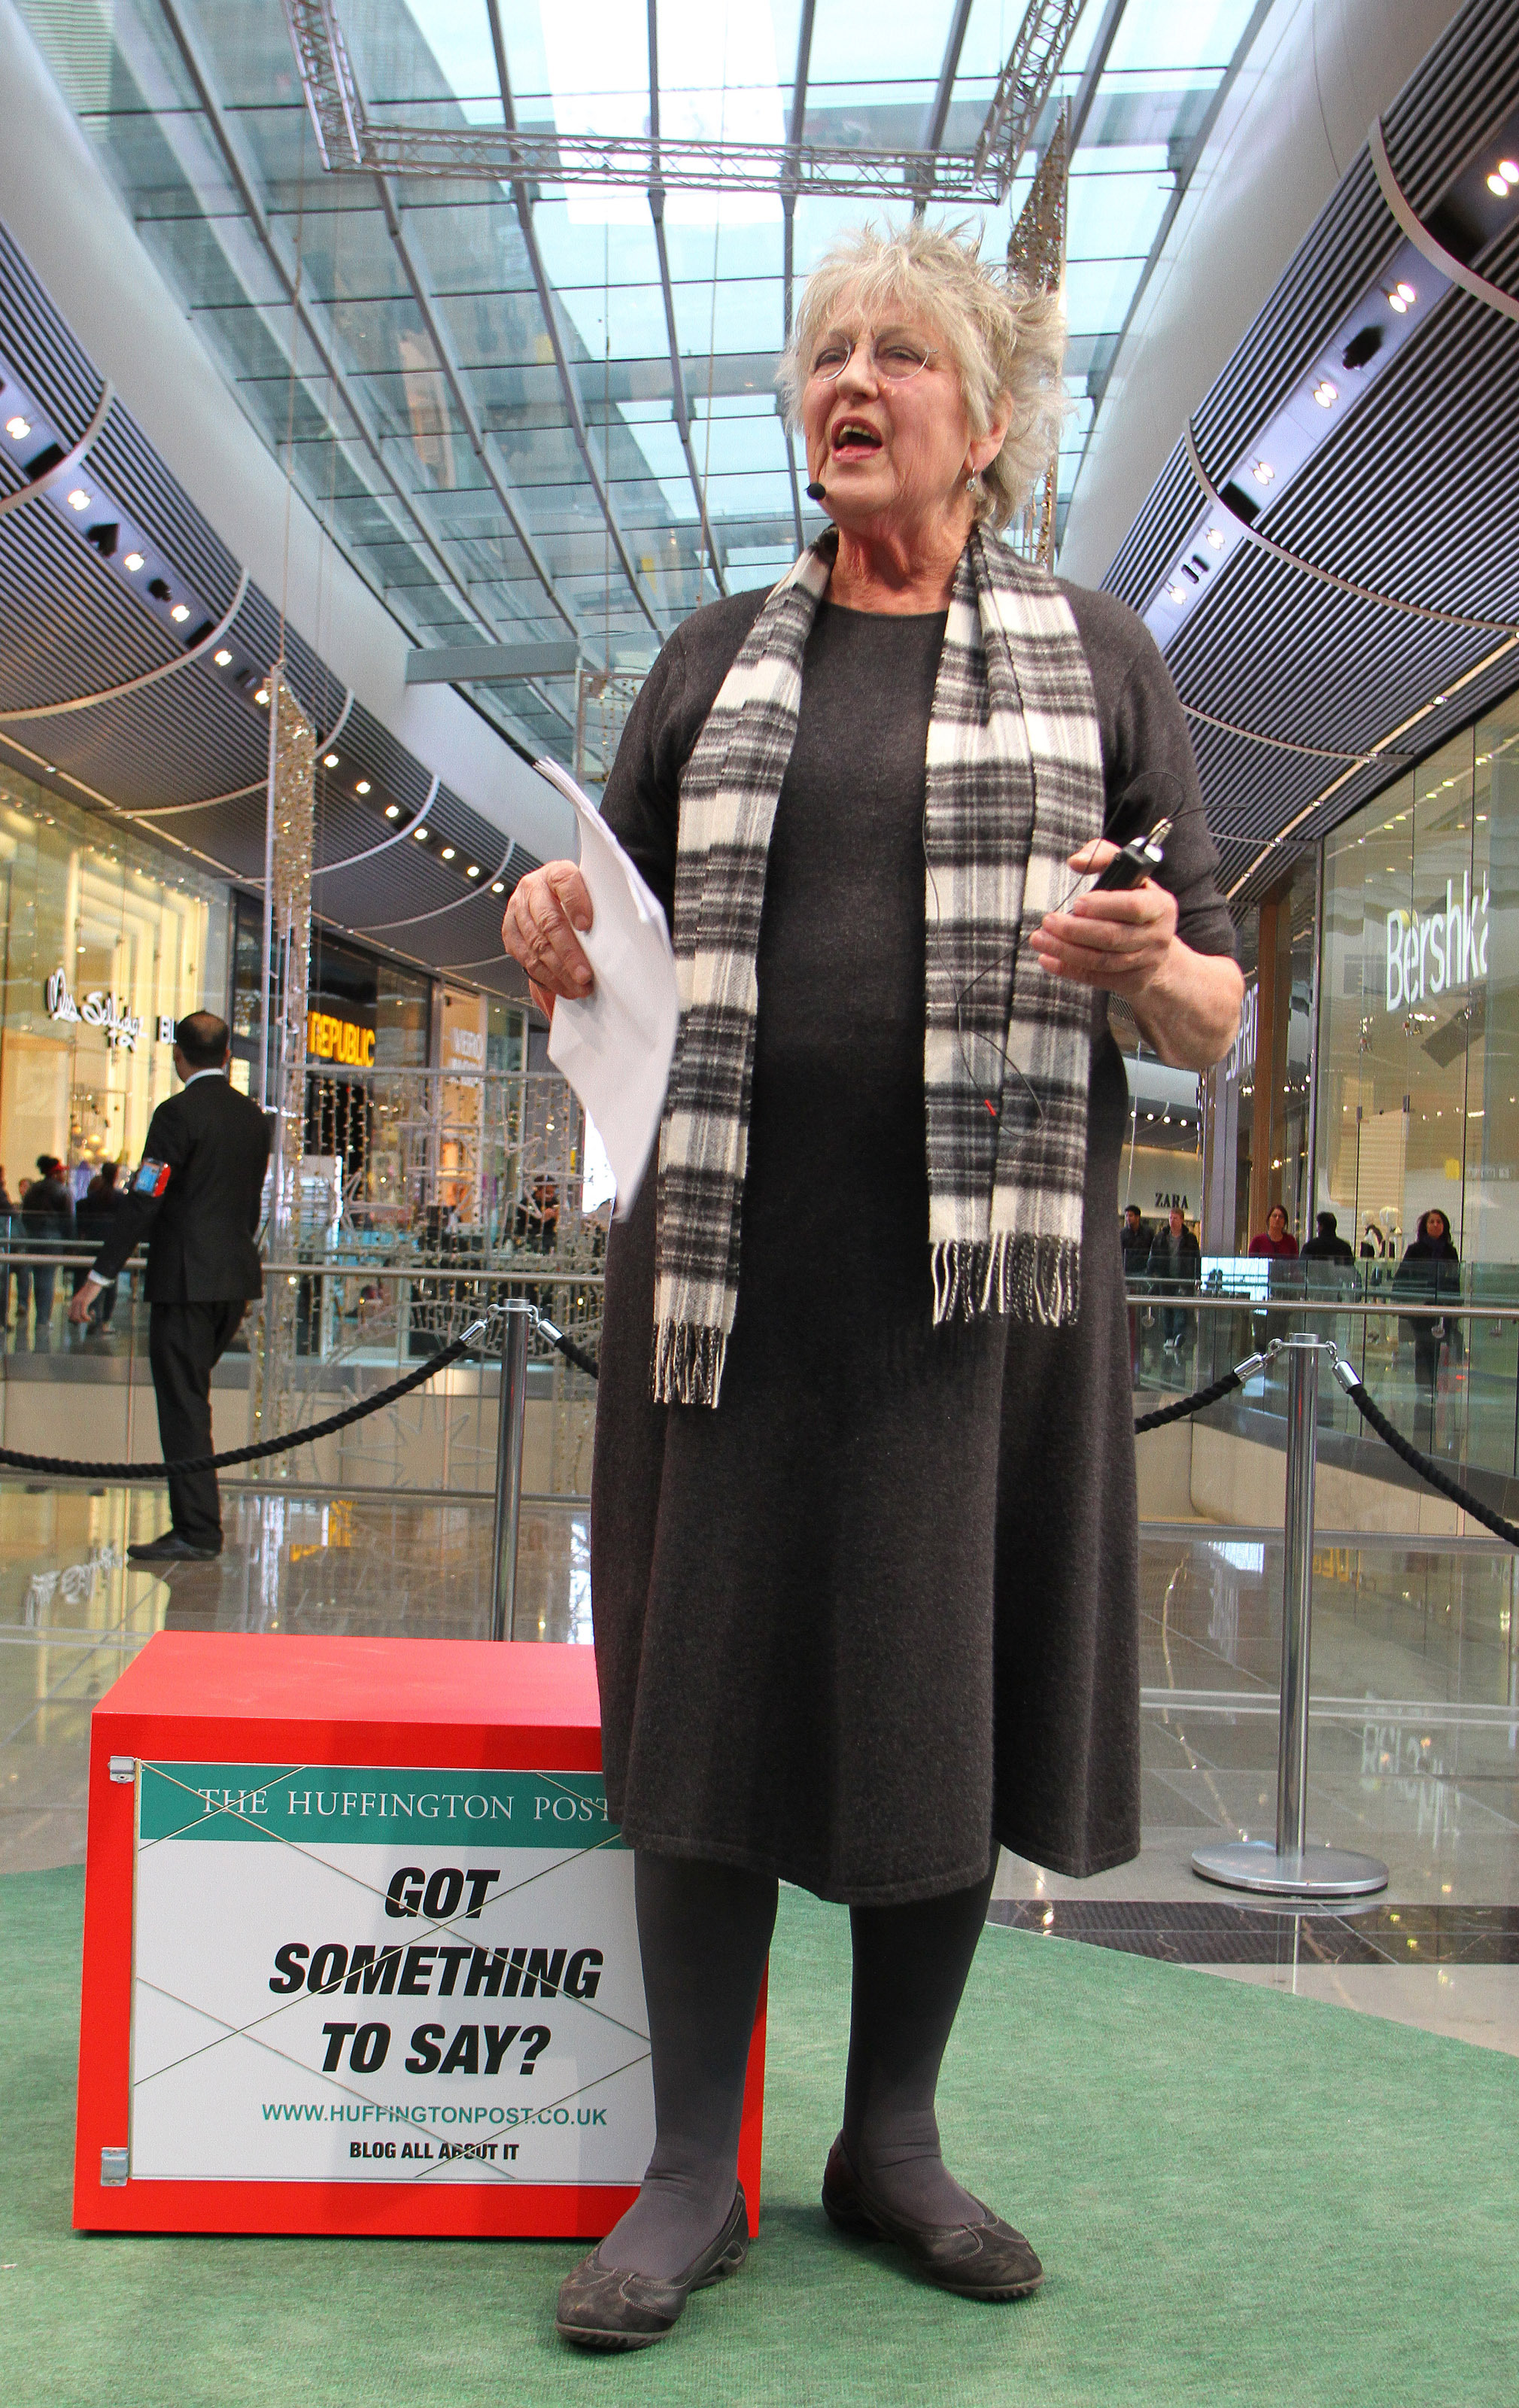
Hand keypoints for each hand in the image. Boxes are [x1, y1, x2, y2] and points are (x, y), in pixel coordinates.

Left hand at [68, 1277, 103, 1324]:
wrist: (93, 1282)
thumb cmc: (91, 1290)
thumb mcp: (85, 1297)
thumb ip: (82, 1302)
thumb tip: (84, 1309)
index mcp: (73, 1302)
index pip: (69, 1315)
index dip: (75, 1319)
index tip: (82, 1317)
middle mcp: (74, 1302)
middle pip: (72, 1318)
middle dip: (79, 1321)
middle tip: (87, 1319)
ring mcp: (78, 1302)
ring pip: (77, 1317)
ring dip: (83, 1321)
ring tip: (89, 1319)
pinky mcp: (84, 1302)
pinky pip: (83, 1314)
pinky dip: (86, 1318)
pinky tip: (90, 1318)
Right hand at [500, 862, 593, 1022]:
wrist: (552, 895)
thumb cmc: (576, 897)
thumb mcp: (589, 892)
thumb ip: (598, 906)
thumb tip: (614, 935)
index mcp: (555, 873)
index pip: (565, 882)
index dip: (576, 904)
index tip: (586, 925)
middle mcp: (532, 889)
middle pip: (549, 922)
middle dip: (568, 953)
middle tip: (584, 974)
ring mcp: (517, 910)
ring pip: (536, 945)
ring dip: (558, 972)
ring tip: (577, 987)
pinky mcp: (510, 932)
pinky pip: (525, 958)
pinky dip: (545, 977)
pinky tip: (562, 986)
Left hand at [1027, 839, 1177, 1002]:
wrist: (1157, 947)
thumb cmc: (1135, 902)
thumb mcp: (1128, 874)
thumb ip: (1103, 856)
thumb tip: (1076, 861)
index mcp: (1160, 906)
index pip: (1133, 907)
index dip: (1103, 906)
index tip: (1077, 903)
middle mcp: (1157, 936)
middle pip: (1112, 936)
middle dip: (1074, 930)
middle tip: (1048, 921)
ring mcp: (1146, 962)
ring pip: (1101, 960)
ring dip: (1065, 951)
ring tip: (1040, 940)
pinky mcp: (1132, 982)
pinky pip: (1096, 978)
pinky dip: (1069, 970)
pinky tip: (1048, 960)